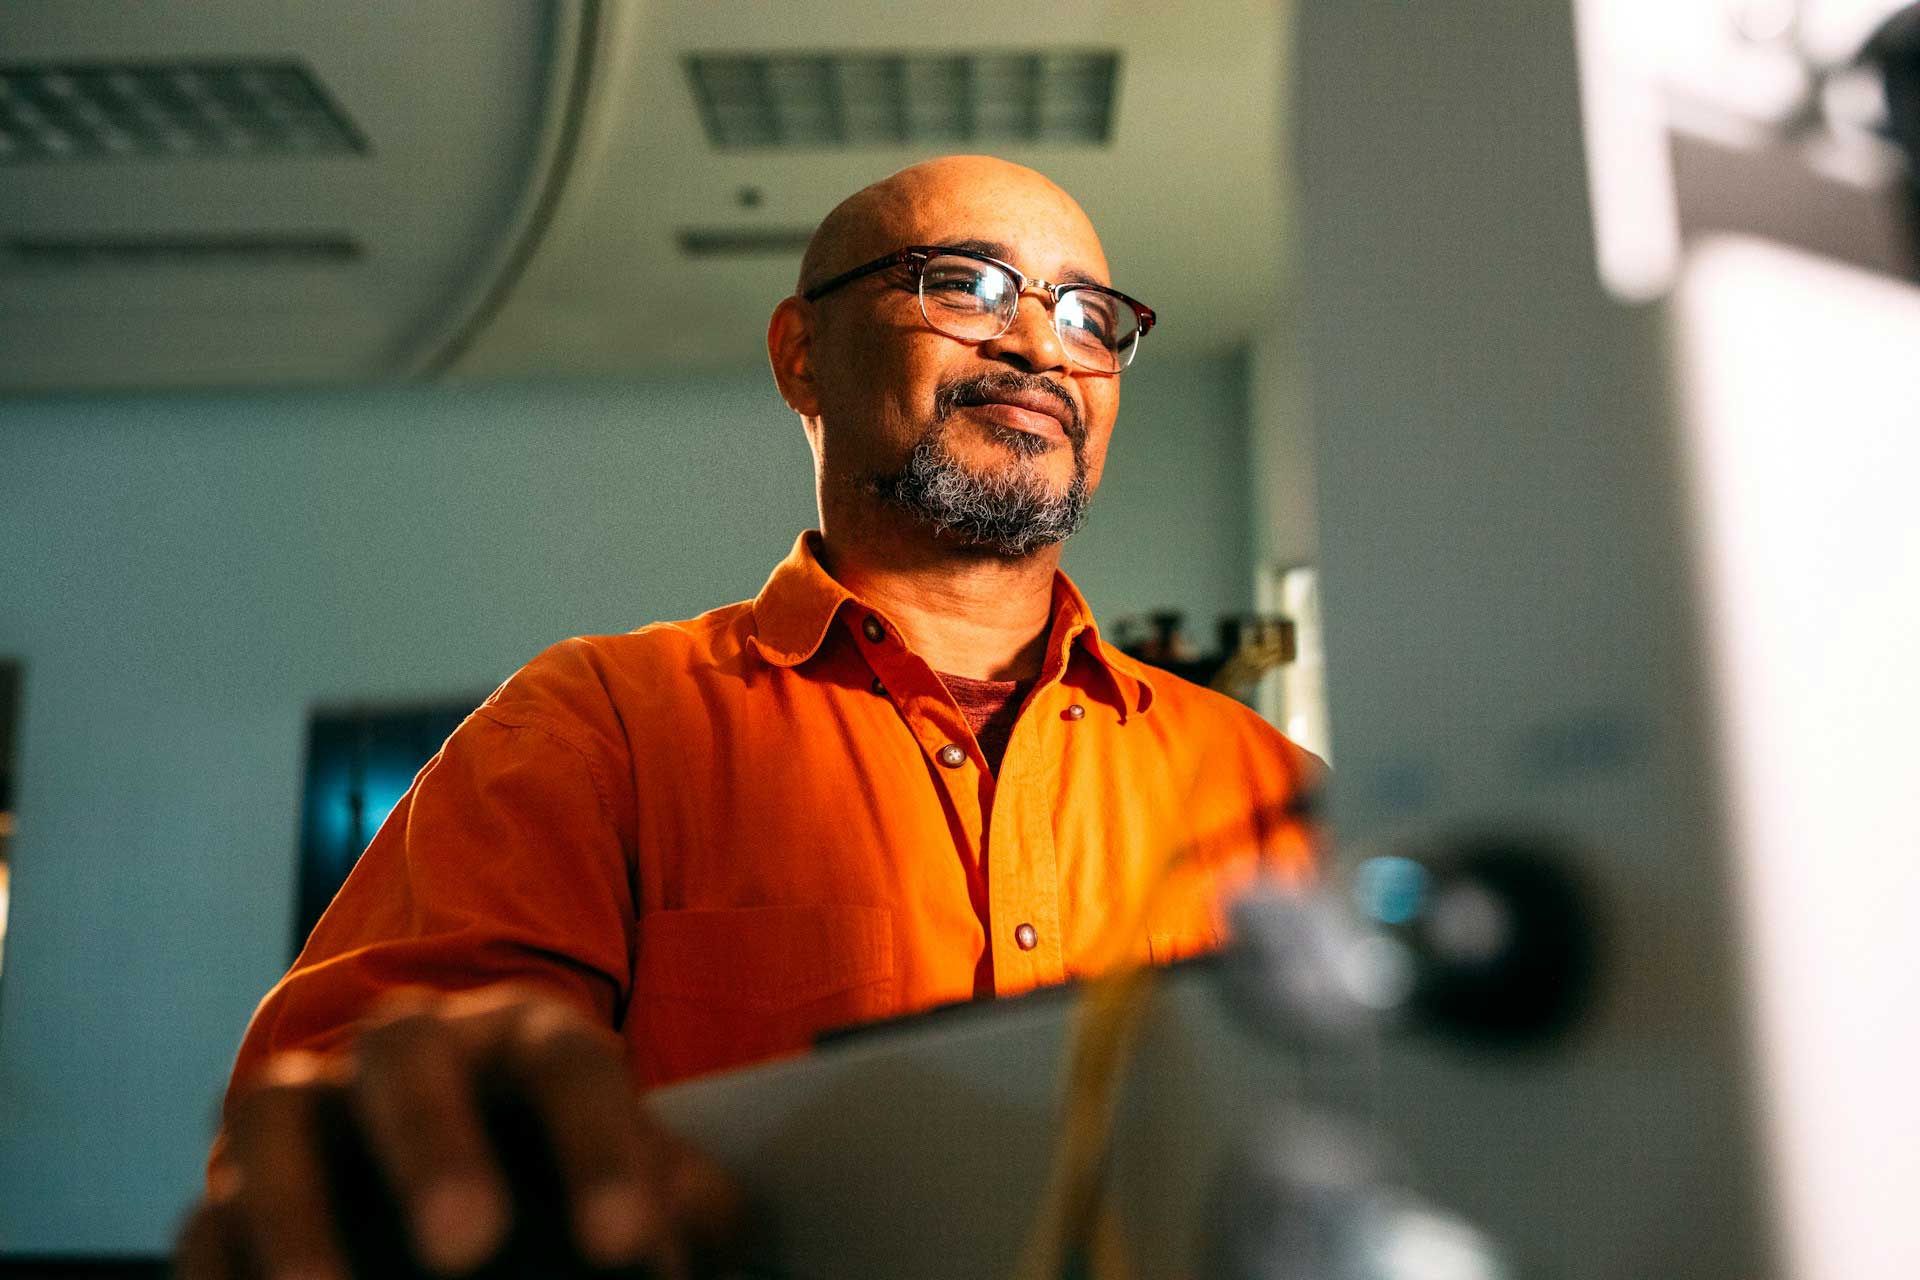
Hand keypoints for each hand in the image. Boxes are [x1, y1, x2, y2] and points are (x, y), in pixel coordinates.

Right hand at [178, 987, 746, 1278]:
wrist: (459, 1186)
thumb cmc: (562, 1178)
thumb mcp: (626, 1180)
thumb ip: (670, 1199)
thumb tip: (702, 1225)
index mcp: (524, 1039)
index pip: (566, 1067)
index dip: (598, 1151)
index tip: (628, 1249)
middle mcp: (407, 1054)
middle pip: (405, 1056)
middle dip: (433, 1144)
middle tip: (470, 1246)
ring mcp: (307, 1113)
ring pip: (271, 1118)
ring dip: (296, 1211)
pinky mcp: (231, 1195)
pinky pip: (206, 1219)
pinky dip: (223, 1270)